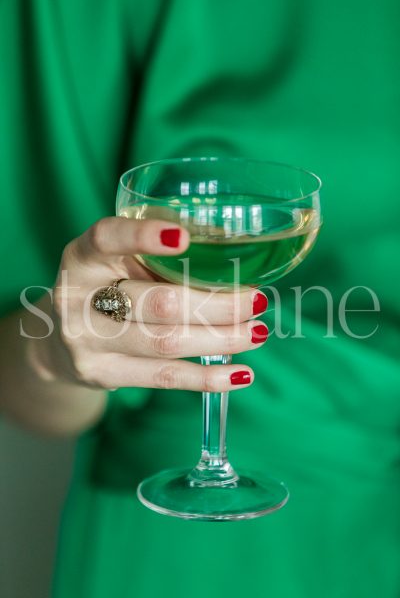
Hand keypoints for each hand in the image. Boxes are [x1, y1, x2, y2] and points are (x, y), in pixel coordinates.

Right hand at [40, 217, 267, 391]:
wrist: (62, 338)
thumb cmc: (106, 288)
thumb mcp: (117, 262)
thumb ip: (155, 257)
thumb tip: (233, 262)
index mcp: (83, 256)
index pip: (107, 239)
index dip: (142, 237)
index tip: (184, 236)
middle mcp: (78, 297)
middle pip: (158, 302)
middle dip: (217, 304)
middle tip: (257, 300)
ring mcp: (88, 340)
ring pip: (166, 342)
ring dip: (222, 339)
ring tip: (258, 332)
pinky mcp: (103, 374)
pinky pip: (164, 377)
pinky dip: (208, 377)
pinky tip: (241, 374)